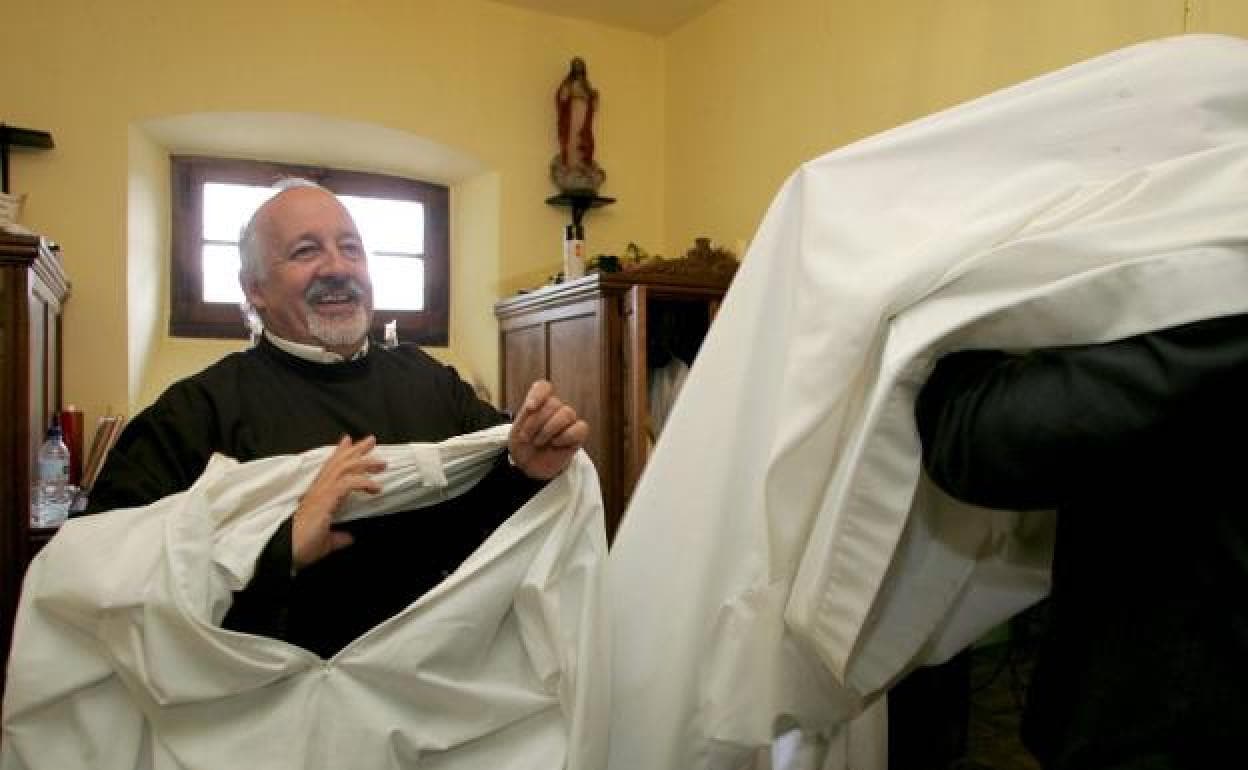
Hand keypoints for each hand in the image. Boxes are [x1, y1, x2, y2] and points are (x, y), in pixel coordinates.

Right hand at [291, 435, 386, 568]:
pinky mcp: (324, 500)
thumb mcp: (326, 542)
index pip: (330, 468)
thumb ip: (338, 537)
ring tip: (381, 463)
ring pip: (344, 468)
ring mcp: (320, 494)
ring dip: (364, 462)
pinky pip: (347, 484)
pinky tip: (376, 487)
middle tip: (371, 440)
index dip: (340, 453)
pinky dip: (363, 482)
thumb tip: (348, 537)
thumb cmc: (302, 547)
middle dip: (356, 450)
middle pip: (339, 463)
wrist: (288, 553)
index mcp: (318, 496)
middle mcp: (318, 491)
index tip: (349, 441)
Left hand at [509, 380, 588, 479]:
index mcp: (539, 403)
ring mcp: (568, 421)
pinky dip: (566, 436)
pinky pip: (580, 427)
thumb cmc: (523, 447)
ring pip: (567, 413)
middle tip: (527, 437)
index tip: (529, 408)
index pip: (544, 387)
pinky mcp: (578, 434)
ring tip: (539, 442)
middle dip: (537, 422)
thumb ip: (526, 415)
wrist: (528, 467)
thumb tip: (533, 407)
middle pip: (554, 403)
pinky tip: (556, 444)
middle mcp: (555, 409)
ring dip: (549, 430)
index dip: (538, 395)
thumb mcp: (515, 430)